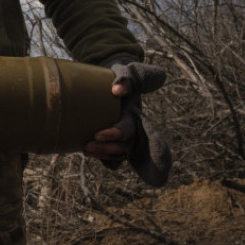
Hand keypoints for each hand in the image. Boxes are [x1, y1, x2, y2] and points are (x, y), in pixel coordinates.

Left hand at [84, 59, 171, 187]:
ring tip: (86, 147)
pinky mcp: (105, 140)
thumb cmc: (122, 75)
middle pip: (129, 146)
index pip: (153, 138)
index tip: (158, 173)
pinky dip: (100, 156)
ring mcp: (120, 139)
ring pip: (117, 153)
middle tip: (97, 137)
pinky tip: (87, 150)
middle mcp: (133, 131)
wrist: (111, 79)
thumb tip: (117, 91)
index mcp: (139, 117)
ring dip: (103, 152)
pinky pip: (106, 156)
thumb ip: (127, 78)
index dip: (158, 155)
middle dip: (114, 147)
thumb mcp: (129, 71)